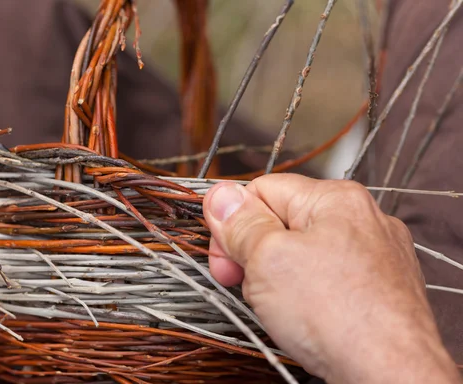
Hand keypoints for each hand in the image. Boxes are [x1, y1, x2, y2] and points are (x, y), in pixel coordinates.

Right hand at [203, 174, 459, 383]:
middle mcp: (361, 218)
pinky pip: (327, 280)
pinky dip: (309, 296)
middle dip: (257, 255)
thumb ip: (240, 222)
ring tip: (284, 309)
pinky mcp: (381, 287)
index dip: (234, 224)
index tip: (225, 260)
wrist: (390, 373)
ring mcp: (376, 254)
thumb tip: (220, 194)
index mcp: (335, 198)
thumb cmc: (337, 315)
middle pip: (282, 223)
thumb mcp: (267, 259)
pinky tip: (308, 318)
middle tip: (250, 287)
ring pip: (303, 255)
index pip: (262, 190)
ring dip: (280, 280)